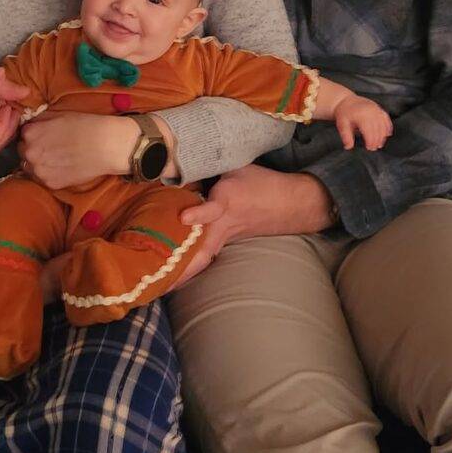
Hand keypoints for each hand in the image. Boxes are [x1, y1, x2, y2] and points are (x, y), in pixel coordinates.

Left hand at [19, 111, 138, 188]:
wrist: (106, 145)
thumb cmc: (85, 125)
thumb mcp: (59, 114)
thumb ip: (40, 120)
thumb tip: (31, 125)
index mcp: (30, 133)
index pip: (23, 134)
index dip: (34, 134)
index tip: (45, 135)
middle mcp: (30, 153)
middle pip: (24, 152)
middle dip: (34, 149)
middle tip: (51, 147)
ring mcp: (39, 171)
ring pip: (31, 167)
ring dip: (39, 163)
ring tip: (57, 158)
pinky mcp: (50, 184)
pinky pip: (43, 179)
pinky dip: (50, 174)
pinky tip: (63, 167)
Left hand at [169, 164, 335, 289]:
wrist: (291, 204)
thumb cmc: (262, 182)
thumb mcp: (237, 166)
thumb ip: (209, 167)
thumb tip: (179, 165)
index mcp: (228, 200)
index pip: (214, 208)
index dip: (200, 213)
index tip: (184, 218)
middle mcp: (225, 223)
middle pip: (204, 249)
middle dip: (184, 265)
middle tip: (160, 281)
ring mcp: (226, 236)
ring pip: (204, 257)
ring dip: (184, 273)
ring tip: (161, 286)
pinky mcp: (227, 241)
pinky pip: (207, 255)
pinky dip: (191, 266)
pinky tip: (174, 277)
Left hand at [333, 95, 392, 150]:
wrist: (345, 100)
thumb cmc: (343, 114)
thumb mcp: (342, 125)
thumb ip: (346, 136)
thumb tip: (348, 147)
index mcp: (361, 115)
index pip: (369, 132)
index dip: (370, 141)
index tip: (369, 148)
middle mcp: (371, 111)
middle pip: (378, 129)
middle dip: (377, 141)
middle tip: (373, 148)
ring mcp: (376, 108)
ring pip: (384, 125)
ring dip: (383, 136)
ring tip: (379, 144)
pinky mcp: (378, 107)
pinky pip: (386, 118)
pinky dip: (388, 127)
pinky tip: (387, 134)